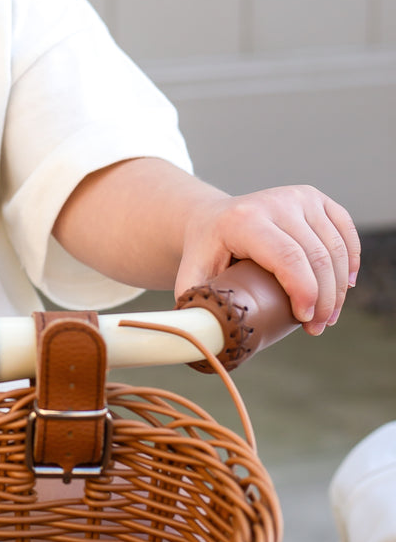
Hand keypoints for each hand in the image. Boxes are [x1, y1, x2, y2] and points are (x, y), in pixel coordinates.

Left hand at [175, 185, 359, 334]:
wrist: (211, 219)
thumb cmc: (204, 256)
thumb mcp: (190, 279)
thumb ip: (192, 310)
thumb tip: (205, 344)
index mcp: (243, 220)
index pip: (288, 258)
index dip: (305, 293)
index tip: (304, 321)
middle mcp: (273, 202)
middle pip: (317, 256)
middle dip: (324, 299)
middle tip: (317, 328)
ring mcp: (297, 196)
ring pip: (335, 246)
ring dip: (339, 287)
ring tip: (327, 316)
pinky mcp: (314, 197)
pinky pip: (346, 230)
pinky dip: (351, 260)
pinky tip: (347, 285)